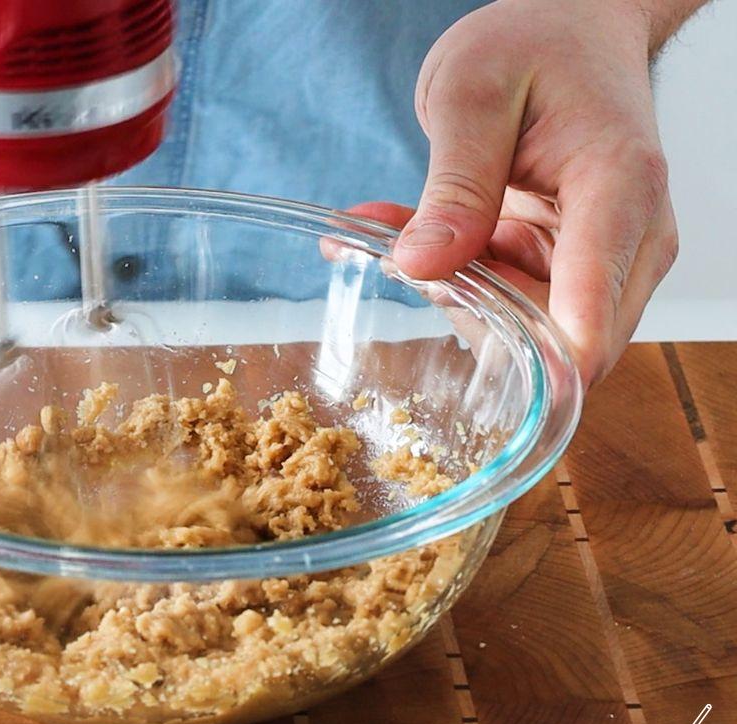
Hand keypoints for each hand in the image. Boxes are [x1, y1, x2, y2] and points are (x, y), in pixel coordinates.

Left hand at [380, 0, 685, 383]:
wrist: (570, 30)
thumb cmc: (535, 44)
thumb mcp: (471, 96)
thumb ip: (454, 185)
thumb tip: (423, 267)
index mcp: (619, 187)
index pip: (595, 300)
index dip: (551, 361)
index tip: (501, 387)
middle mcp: (629, 238)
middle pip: (561, 339)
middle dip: (471, 315)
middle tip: (403, 255)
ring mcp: (601, 261)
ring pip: (525, 333)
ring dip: (449, 294)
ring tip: (394, 232)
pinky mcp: (567, 270)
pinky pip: (506, 306)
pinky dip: (452, 280)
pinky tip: (407, 234)